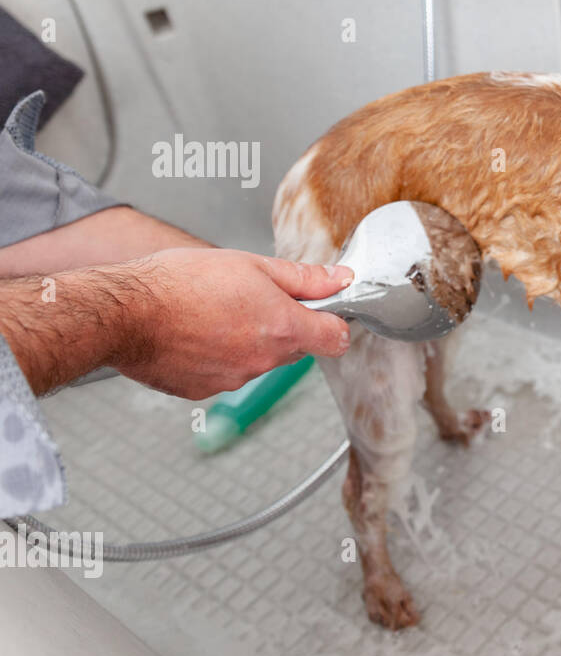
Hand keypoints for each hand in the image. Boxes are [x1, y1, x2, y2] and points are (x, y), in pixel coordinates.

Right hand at [110, 249, 352, 398]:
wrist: (123, 314)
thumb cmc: (180, 283)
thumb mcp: (251, 265)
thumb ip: (303, 278)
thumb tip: (341, 278)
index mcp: (283, 328)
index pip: (336, 339)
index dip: (333, 322)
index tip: (321, 310)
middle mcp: (264, 361)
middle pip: (295, 347)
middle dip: (283, 325)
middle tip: (251, 298)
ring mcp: (235, 380)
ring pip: (258, 360)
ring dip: (247, 339)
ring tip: (212, 312)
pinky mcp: (205, 390)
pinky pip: (225, 372)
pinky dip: (217, 355)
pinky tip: (194, 333)